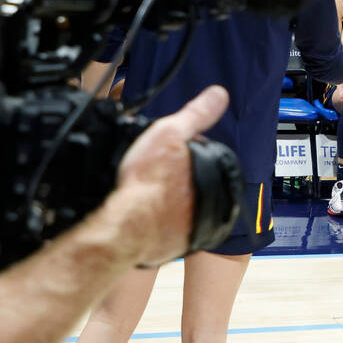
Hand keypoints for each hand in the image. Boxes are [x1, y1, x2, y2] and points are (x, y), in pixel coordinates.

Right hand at [113, 85, 229, 263]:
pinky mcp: (170, 247)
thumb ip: (196, 115)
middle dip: (175, 178)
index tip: (165, 153)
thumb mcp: (170, 135)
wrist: (123, 226)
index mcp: (213, 182)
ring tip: (143, 192)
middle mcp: (207, 208)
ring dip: (164, 201)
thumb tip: (219, 95)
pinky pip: (163, 231)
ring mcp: (190, 230)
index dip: (182, 153)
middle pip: (192, 185)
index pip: (205, 161)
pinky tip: (139, 212)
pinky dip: (153, 222)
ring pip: (179, 209)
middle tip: (151, 174)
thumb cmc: (145, 182)